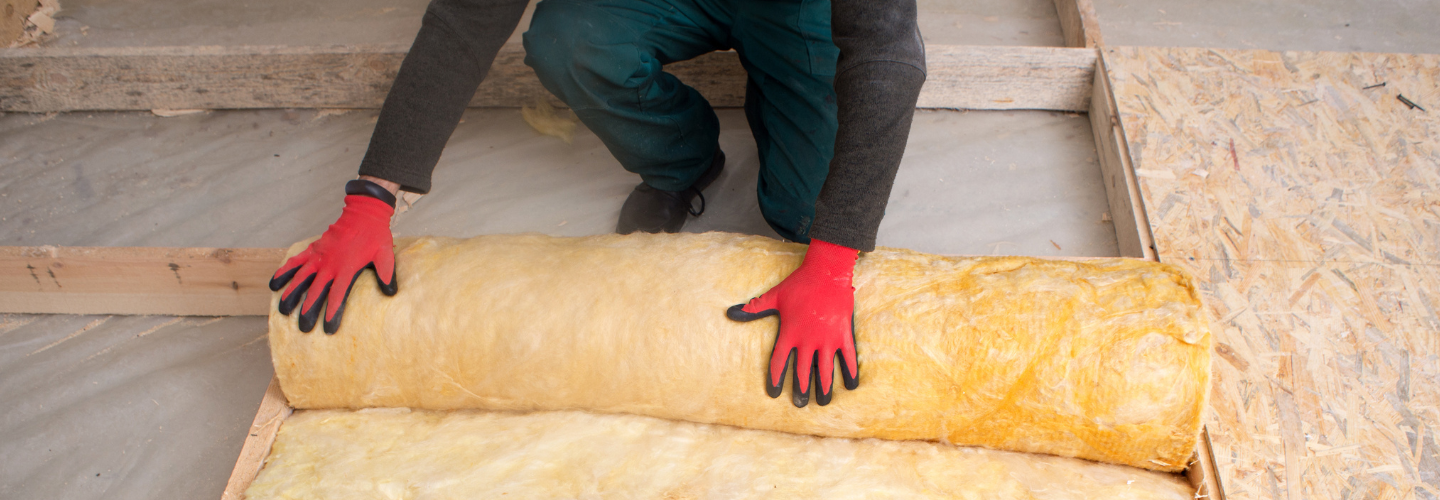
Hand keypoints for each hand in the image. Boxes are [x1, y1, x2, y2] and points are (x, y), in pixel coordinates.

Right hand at [270, 180, 397, 333]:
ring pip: (301, 278)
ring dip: (291, 295)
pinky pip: (295, 262)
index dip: (331, 312)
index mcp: (347, 269)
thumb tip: (391, 293)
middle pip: (316, 291)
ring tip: (284, 310)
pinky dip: (284, 273)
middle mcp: (329, 264)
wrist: (363, 212)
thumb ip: (387, 274)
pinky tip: (274, 285)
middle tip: (303, 328)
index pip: (337, 295)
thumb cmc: (375, 235)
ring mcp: (318, 256)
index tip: (327, 329)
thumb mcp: (385, 255)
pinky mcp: (313, 248)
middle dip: (309, 311)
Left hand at [726, 239, 859, 406]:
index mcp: (789, 333)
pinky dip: (850, 372)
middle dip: (799, 389)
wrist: (827, 272)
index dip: (775, 379)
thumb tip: (731, 312)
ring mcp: (827, 339)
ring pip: (824, 370)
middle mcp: (807, 340)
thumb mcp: (774, 296)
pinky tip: (851, 386)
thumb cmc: (799, 284)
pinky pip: (848, 358)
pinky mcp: (843, 334)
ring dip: (823, 388)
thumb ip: (754, 308)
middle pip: (801, 372)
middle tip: (799, 404)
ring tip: (822, 402)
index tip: (773, 393)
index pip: (778, 362)